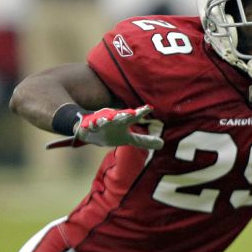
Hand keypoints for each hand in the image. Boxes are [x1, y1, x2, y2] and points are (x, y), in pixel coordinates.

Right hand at [46, 105, 164, 149]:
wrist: (89, 132)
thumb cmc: (112, 132)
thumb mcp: (128, 138)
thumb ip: (143, 141)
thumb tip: (162, 144)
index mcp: (122, 122)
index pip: (134, 116)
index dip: (141, 112)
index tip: (149, 108)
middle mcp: (112, 119)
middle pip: (119, 116)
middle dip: (124, 114)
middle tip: (131, 113)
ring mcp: (100, 122)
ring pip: (103, 119)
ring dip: (106, 119)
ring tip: (109, 118)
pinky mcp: (89, 126)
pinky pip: (89, 126)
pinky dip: (90, 126)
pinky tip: (90, 126)